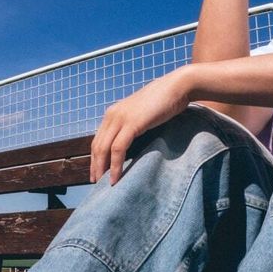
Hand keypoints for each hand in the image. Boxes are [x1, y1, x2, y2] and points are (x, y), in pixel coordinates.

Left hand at [90, 67, 193, 184]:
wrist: (176, 87)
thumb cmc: (164, 102)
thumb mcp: (142, 115)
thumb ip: (133, 126)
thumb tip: (132, 143)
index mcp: (113, 113)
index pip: (98, 139)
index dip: (95, 157)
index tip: (97, 172)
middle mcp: (112, 115)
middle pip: (97, 146)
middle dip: (95, 166)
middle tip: (96, 182)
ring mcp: (120, 119)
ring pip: (104, 149)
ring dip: (103, 168)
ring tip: (104, 184)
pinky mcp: (131, 124)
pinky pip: (117, 149)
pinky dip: (115, 165)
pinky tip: (116, 177)